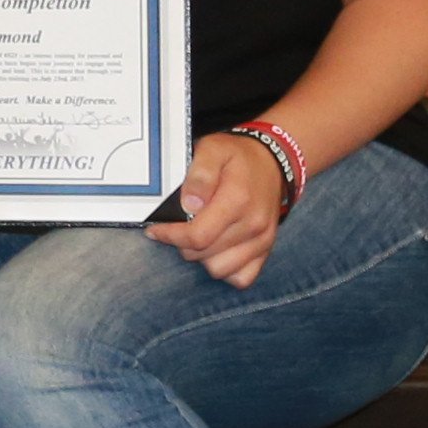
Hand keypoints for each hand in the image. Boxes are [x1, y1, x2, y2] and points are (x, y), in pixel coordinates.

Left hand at [153, 131, 286, 287]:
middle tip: (178, 226)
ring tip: (198, 236)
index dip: (170, 236)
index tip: (156, 230)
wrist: (271, 162)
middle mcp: (253, 225)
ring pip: (220, 270)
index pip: (197, 236)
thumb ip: (200, 174)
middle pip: (203, 255)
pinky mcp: (266, 250)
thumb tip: (189, 204)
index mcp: (237, 201)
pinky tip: (216, 250)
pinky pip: (242, 278)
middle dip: (182, 243)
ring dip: (202, 257)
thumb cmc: (236, 156)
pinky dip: (225, 270)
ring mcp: (262, 240)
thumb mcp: (213, 148)